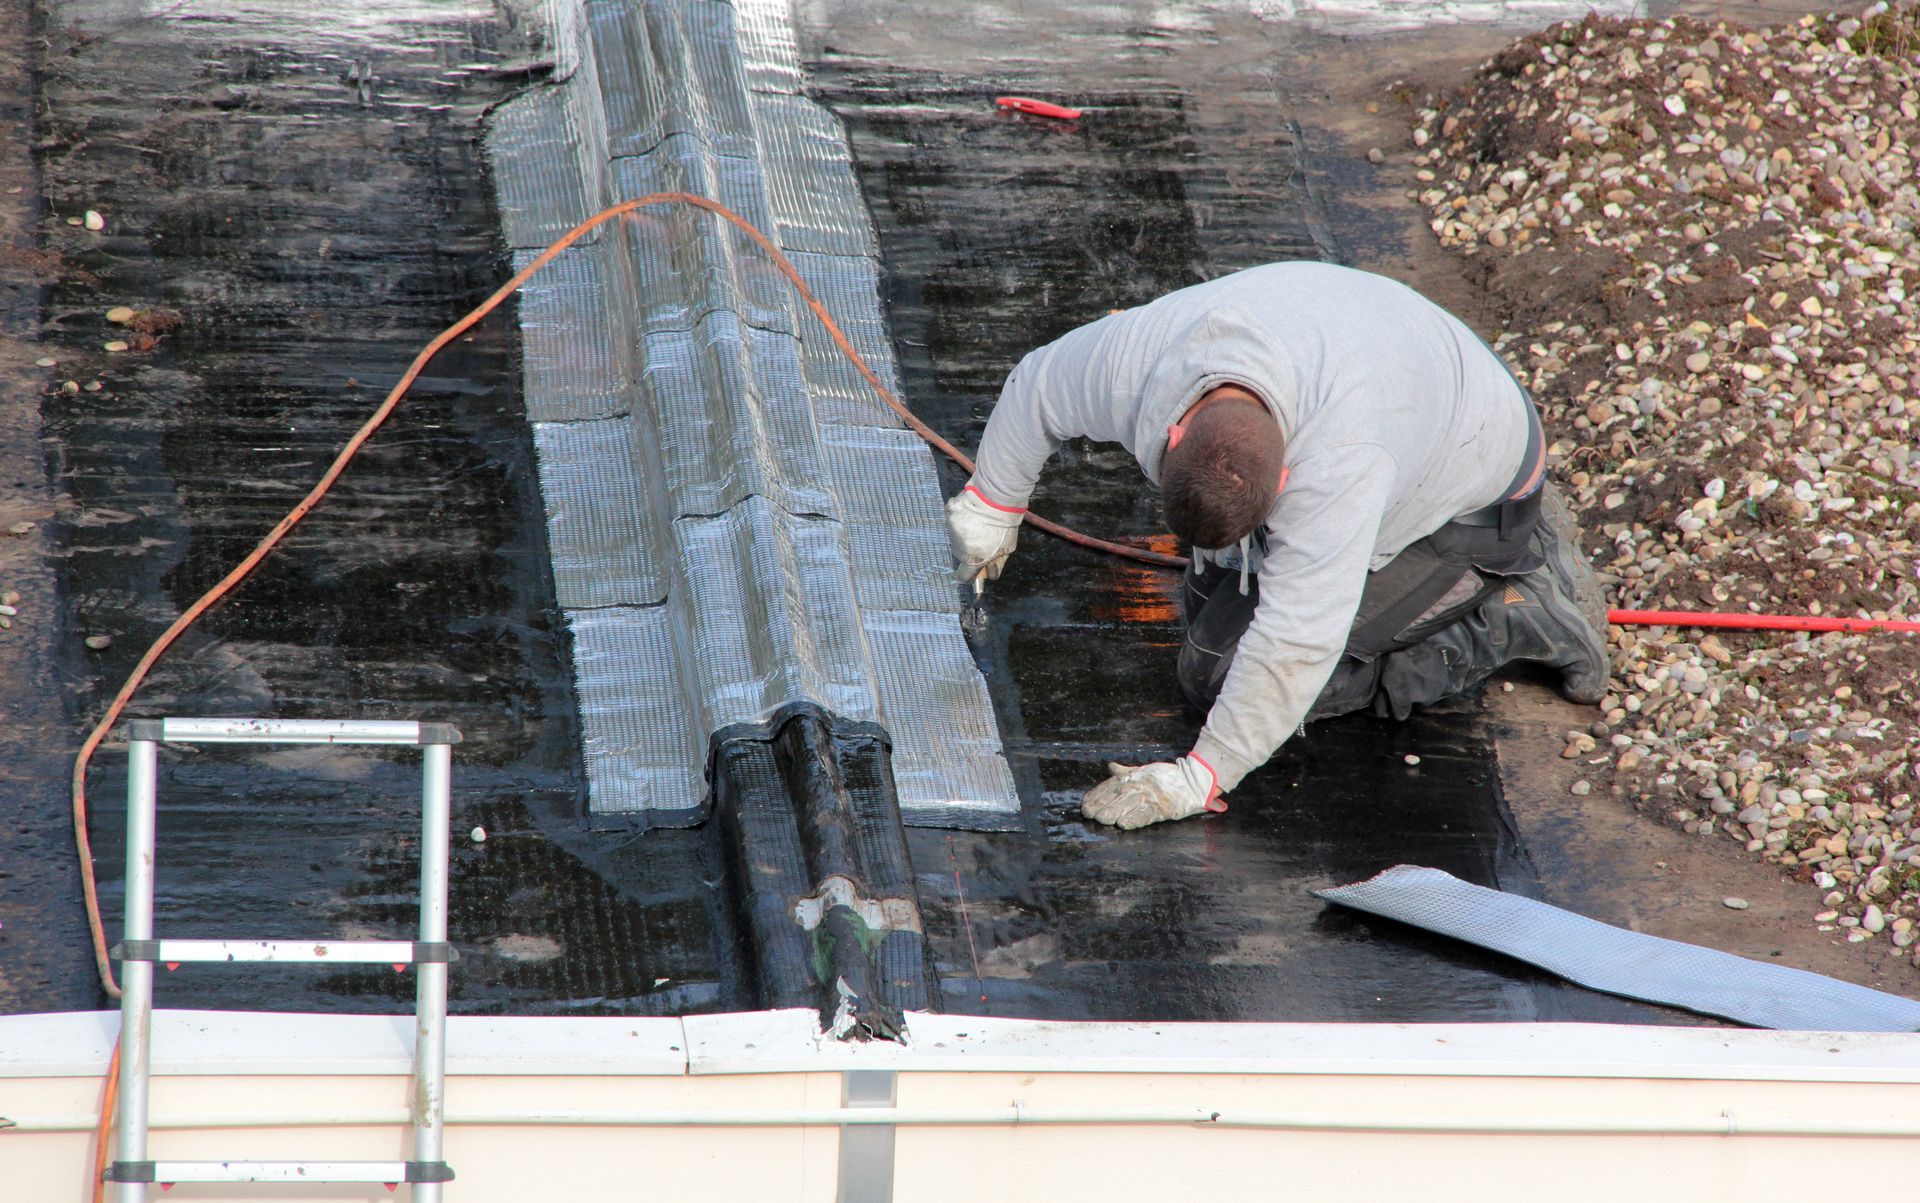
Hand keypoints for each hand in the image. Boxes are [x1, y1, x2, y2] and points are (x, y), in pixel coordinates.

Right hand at [946, 484, 1023, 582]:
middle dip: (970, 550)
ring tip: (979, 523)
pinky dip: (961, 518)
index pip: (964, 576)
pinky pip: (954, 520)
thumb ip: (997, 563)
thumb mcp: (1007, 548)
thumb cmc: (1004, 523)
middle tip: (983, 539)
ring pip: (957, 538)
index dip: (969, 576)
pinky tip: (973, 512)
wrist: (996, 497)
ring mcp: (952, 530)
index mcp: (973, 559)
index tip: (972, 573)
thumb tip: (991, 574)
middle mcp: (959, 547)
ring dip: (965, 534)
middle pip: (961, 555)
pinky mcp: (949, 514)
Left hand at [1082, 757, 1222, 829]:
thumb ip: (1127, 772)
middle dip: (1101, 804)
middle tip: (1088, 813)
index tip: (1085, 802)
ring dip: (1113, 813)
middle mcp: (1142, 786)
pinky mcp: (1162, 809)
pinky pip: (1146, 815)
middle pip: (1118, 795)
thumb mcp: (1145, 770)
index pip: (1113, 785)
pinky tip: (1123, 825)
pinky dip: (1135, 820)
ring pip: (1129, 805)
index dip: (1098, 794)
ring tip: (1101, 820)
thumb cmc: (1168, 776)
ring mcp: (1152, 797)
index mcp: (1136, 777)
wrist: (1194, 781)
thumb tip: (1110, 766)